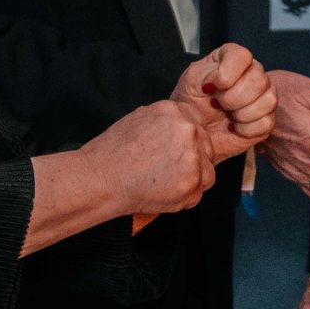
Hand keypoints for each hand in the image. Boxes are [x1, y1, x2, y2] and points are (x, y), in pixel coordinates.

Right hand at [75, 99, 217, 222]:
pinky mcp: (193, 181)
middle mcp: (188, 129)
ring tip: (163, 183)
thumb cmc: (113, 153)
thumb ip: (166, 121)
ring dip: (191, 180)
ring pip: (208, 171)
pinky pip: (199, 192)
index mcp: (174, 110)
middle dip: (193, 161)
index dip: (190, 141)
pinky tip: (163, 193)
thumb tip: (181, 126)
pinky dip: (184, 198)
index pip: (198, 123)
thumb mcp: (140, 119)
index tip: (177, 152)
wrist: (102, 179)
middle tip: (167, 172)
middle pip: (207, 147)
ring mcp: (193, 155)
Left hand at [175, 44, 275, 164]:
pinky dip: (246, 129)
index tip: (211, 87)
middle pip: (258, 80)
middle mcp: (252, 72)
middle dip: (232, 98)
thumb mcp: (191, 80)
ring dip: (241, 114)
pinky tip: (235, 126)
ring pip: (268, 101)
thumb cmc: (192, 101)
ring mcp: (262, 95)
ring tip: (227, 115)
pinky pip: (266, 122)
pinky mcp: (265, 118)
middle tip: (217, 104)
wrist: (194, 128)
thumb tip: (222, 77)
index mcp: (233, 58)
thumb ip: (205, 72)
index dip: (226, 74)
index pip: (242, 57)